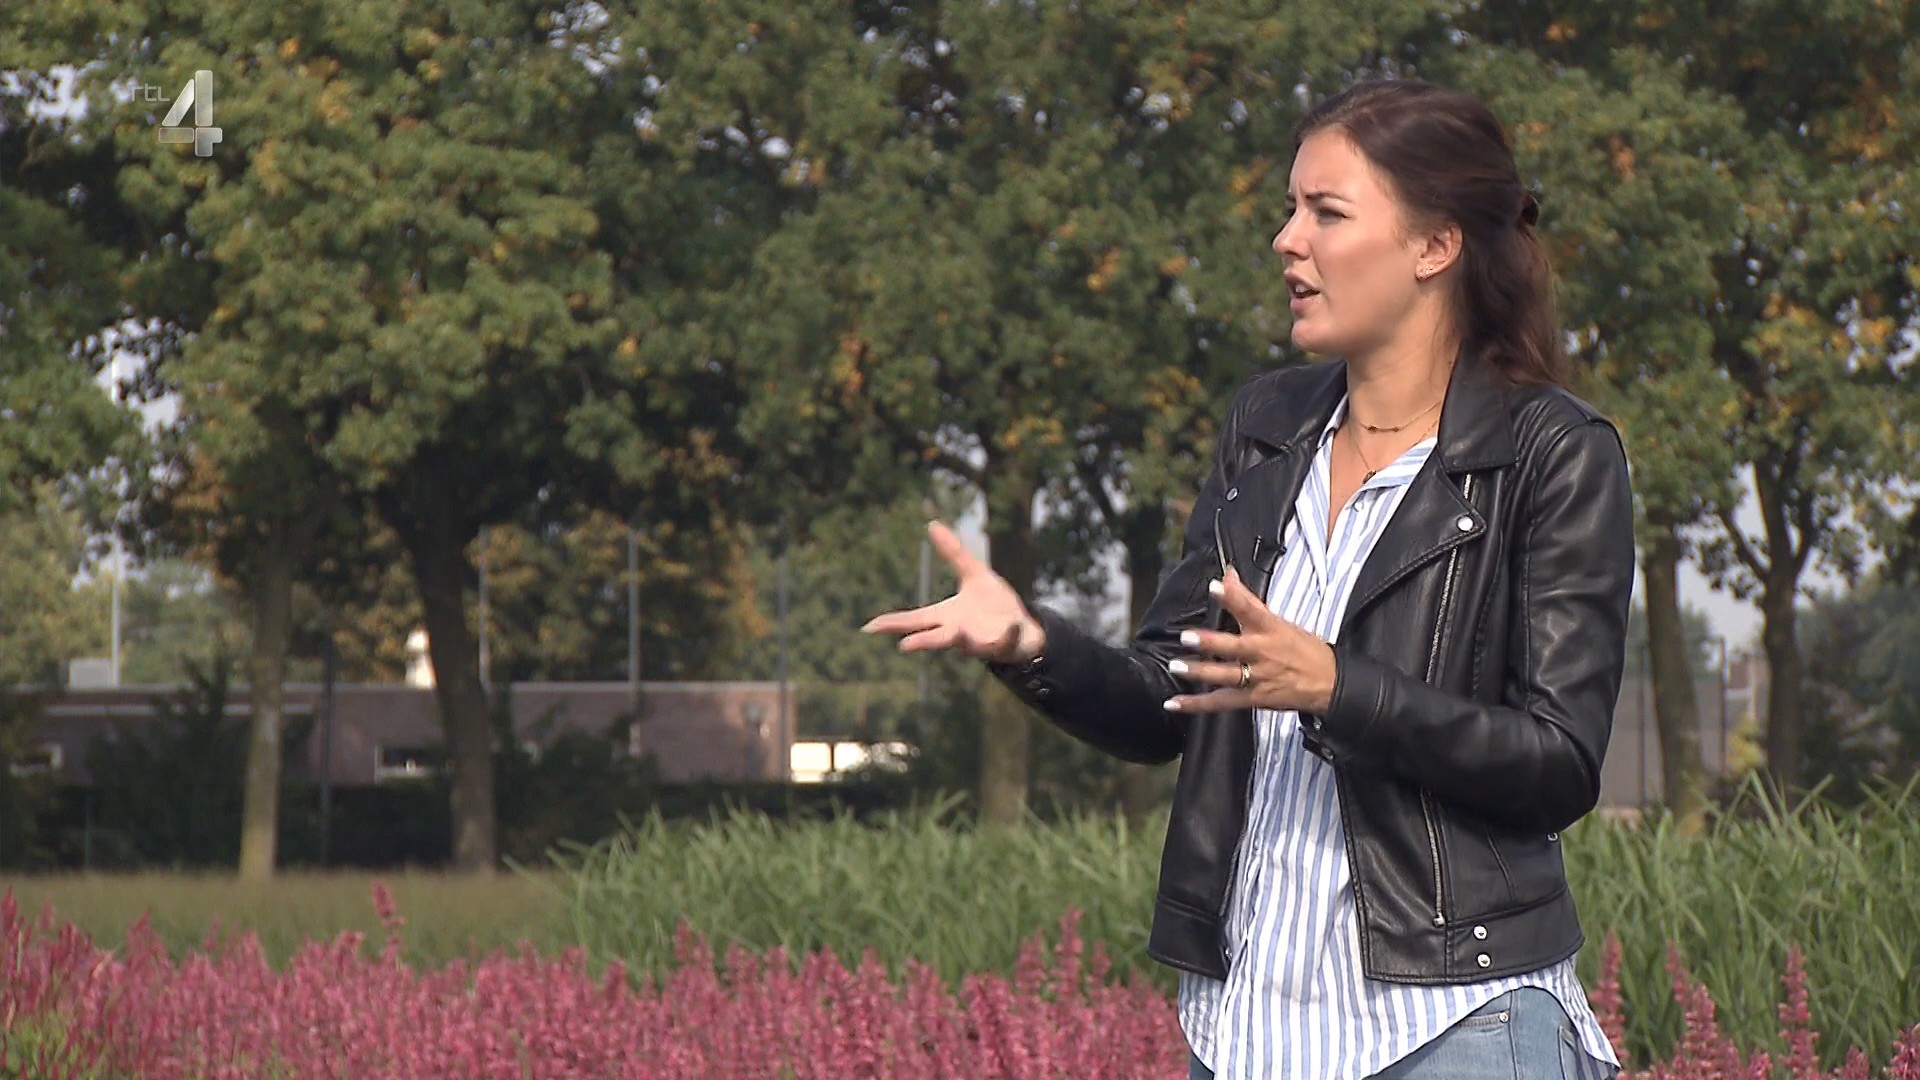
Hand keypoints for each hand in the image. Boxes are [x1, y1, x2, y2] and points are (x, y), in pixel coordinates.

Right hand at [860, 521, 1044, 663]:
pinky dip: (1009, 635)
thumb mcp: (974, 574)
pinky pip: (1007, 641)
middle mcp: (959, 633)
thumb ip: (954, 553)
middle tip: (903, 646)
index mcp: (947, 617)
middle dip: (921, 642)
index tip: (869, 627)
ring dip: (961, 639)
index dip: (892, 623)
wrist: (1025, 629)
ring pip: (968, 644)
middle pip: (935, 638)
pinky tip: (1011, 627)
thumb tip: (932, 524)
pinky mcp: (1005, 645)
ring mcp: (981, 642)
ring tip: (956, 633)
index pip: (915, 621)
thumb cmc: (993, 605)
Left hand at [1162, 566, 1337, 714]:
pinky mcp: (1252, 698)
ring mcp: (1257, 677)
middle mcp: (1262, 652)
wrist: (1328, 683)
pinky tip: (1174, 704)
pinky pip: (1221, 702)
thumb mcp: (1279, 621)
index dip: (1233, 597)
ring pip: (1225, 676)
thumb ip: (1246, 599)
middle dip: (1210, 642)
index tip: (1216, 585)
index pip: (1251, 609)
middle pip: (1234, 647)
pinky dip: (1197, 705)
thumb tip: (1226, 574)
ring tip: (1176, 667)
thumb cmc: (1302, 649)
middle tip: (1187, 637)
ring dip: (1199, 672)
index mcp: (1270, 629)